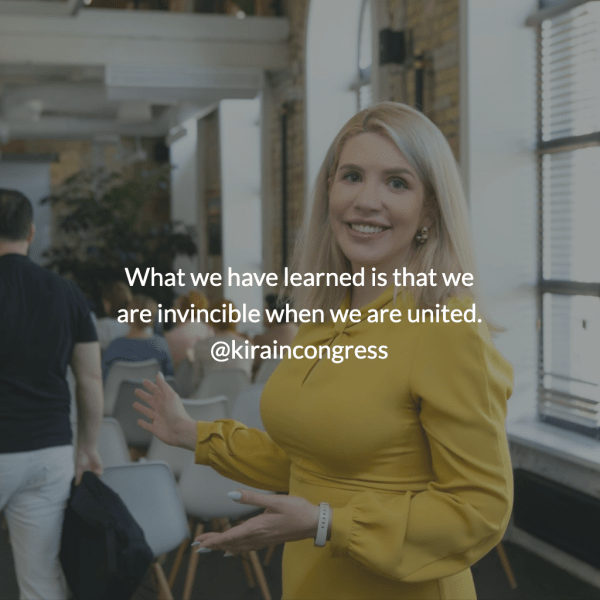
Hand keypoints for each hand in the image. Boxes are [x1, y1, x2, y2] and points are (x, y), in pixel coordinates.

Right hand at [75, 444, 102, 484]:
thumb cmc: (81, 458)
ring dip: (94, 480)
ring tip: (91, 481)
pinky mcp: (100, 467)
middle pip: (91, 481)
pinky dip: (98, 474)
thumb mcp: (78, 469)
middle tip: (87, 488)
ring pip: (96, 478)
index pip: (86, 481)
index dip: (85, 485)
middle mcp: (91, 472)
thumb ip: (78, 477)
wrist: (86, 451)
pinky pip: (100, 473)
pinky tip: (94, 472)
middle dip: (90, 484)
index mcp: (85, 473)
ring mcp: (95, 470)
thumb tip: (76, 485)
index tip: (83, 489)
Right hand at [133, 373, 196, 449]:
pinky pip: (147, 426)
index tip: (144, 381)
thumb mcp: (170, 395)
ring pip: (147, 411)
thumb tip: (158, 374)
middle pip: (150, 400)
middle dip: (143, 395)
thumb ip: (163, 385)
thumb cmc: (176, 412)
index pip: (156, 390)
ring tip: (134, 404)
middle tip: (136, 391)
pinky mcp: (155, 428)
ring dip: (141, 408)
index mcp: (164, 399)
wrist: (180, 430)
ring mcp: (158, 418)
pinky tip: (139, 421)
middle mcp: (161, 408)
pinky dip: (142, 423)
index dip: (150, 385)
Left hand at [193, 490, 320, 553]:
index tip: (199, 542)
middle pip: (231, 544)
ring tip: (210, 548)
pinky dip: (236, 550)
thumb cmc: (296, 509)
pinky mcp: (269, 540)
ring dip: (223, 548)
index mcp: (257, 526)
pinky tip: (232, 551)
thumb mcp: (274, 499)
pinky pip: (247, 549)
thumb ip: (251, 497)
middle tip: (197, 546)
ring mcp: (264, 540)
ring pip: (238, 548)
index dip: (213, 540)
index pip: (230, 536)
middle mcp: (258, 536)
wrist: (314, 523)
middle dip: (213, 545)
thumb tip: (230, 494)